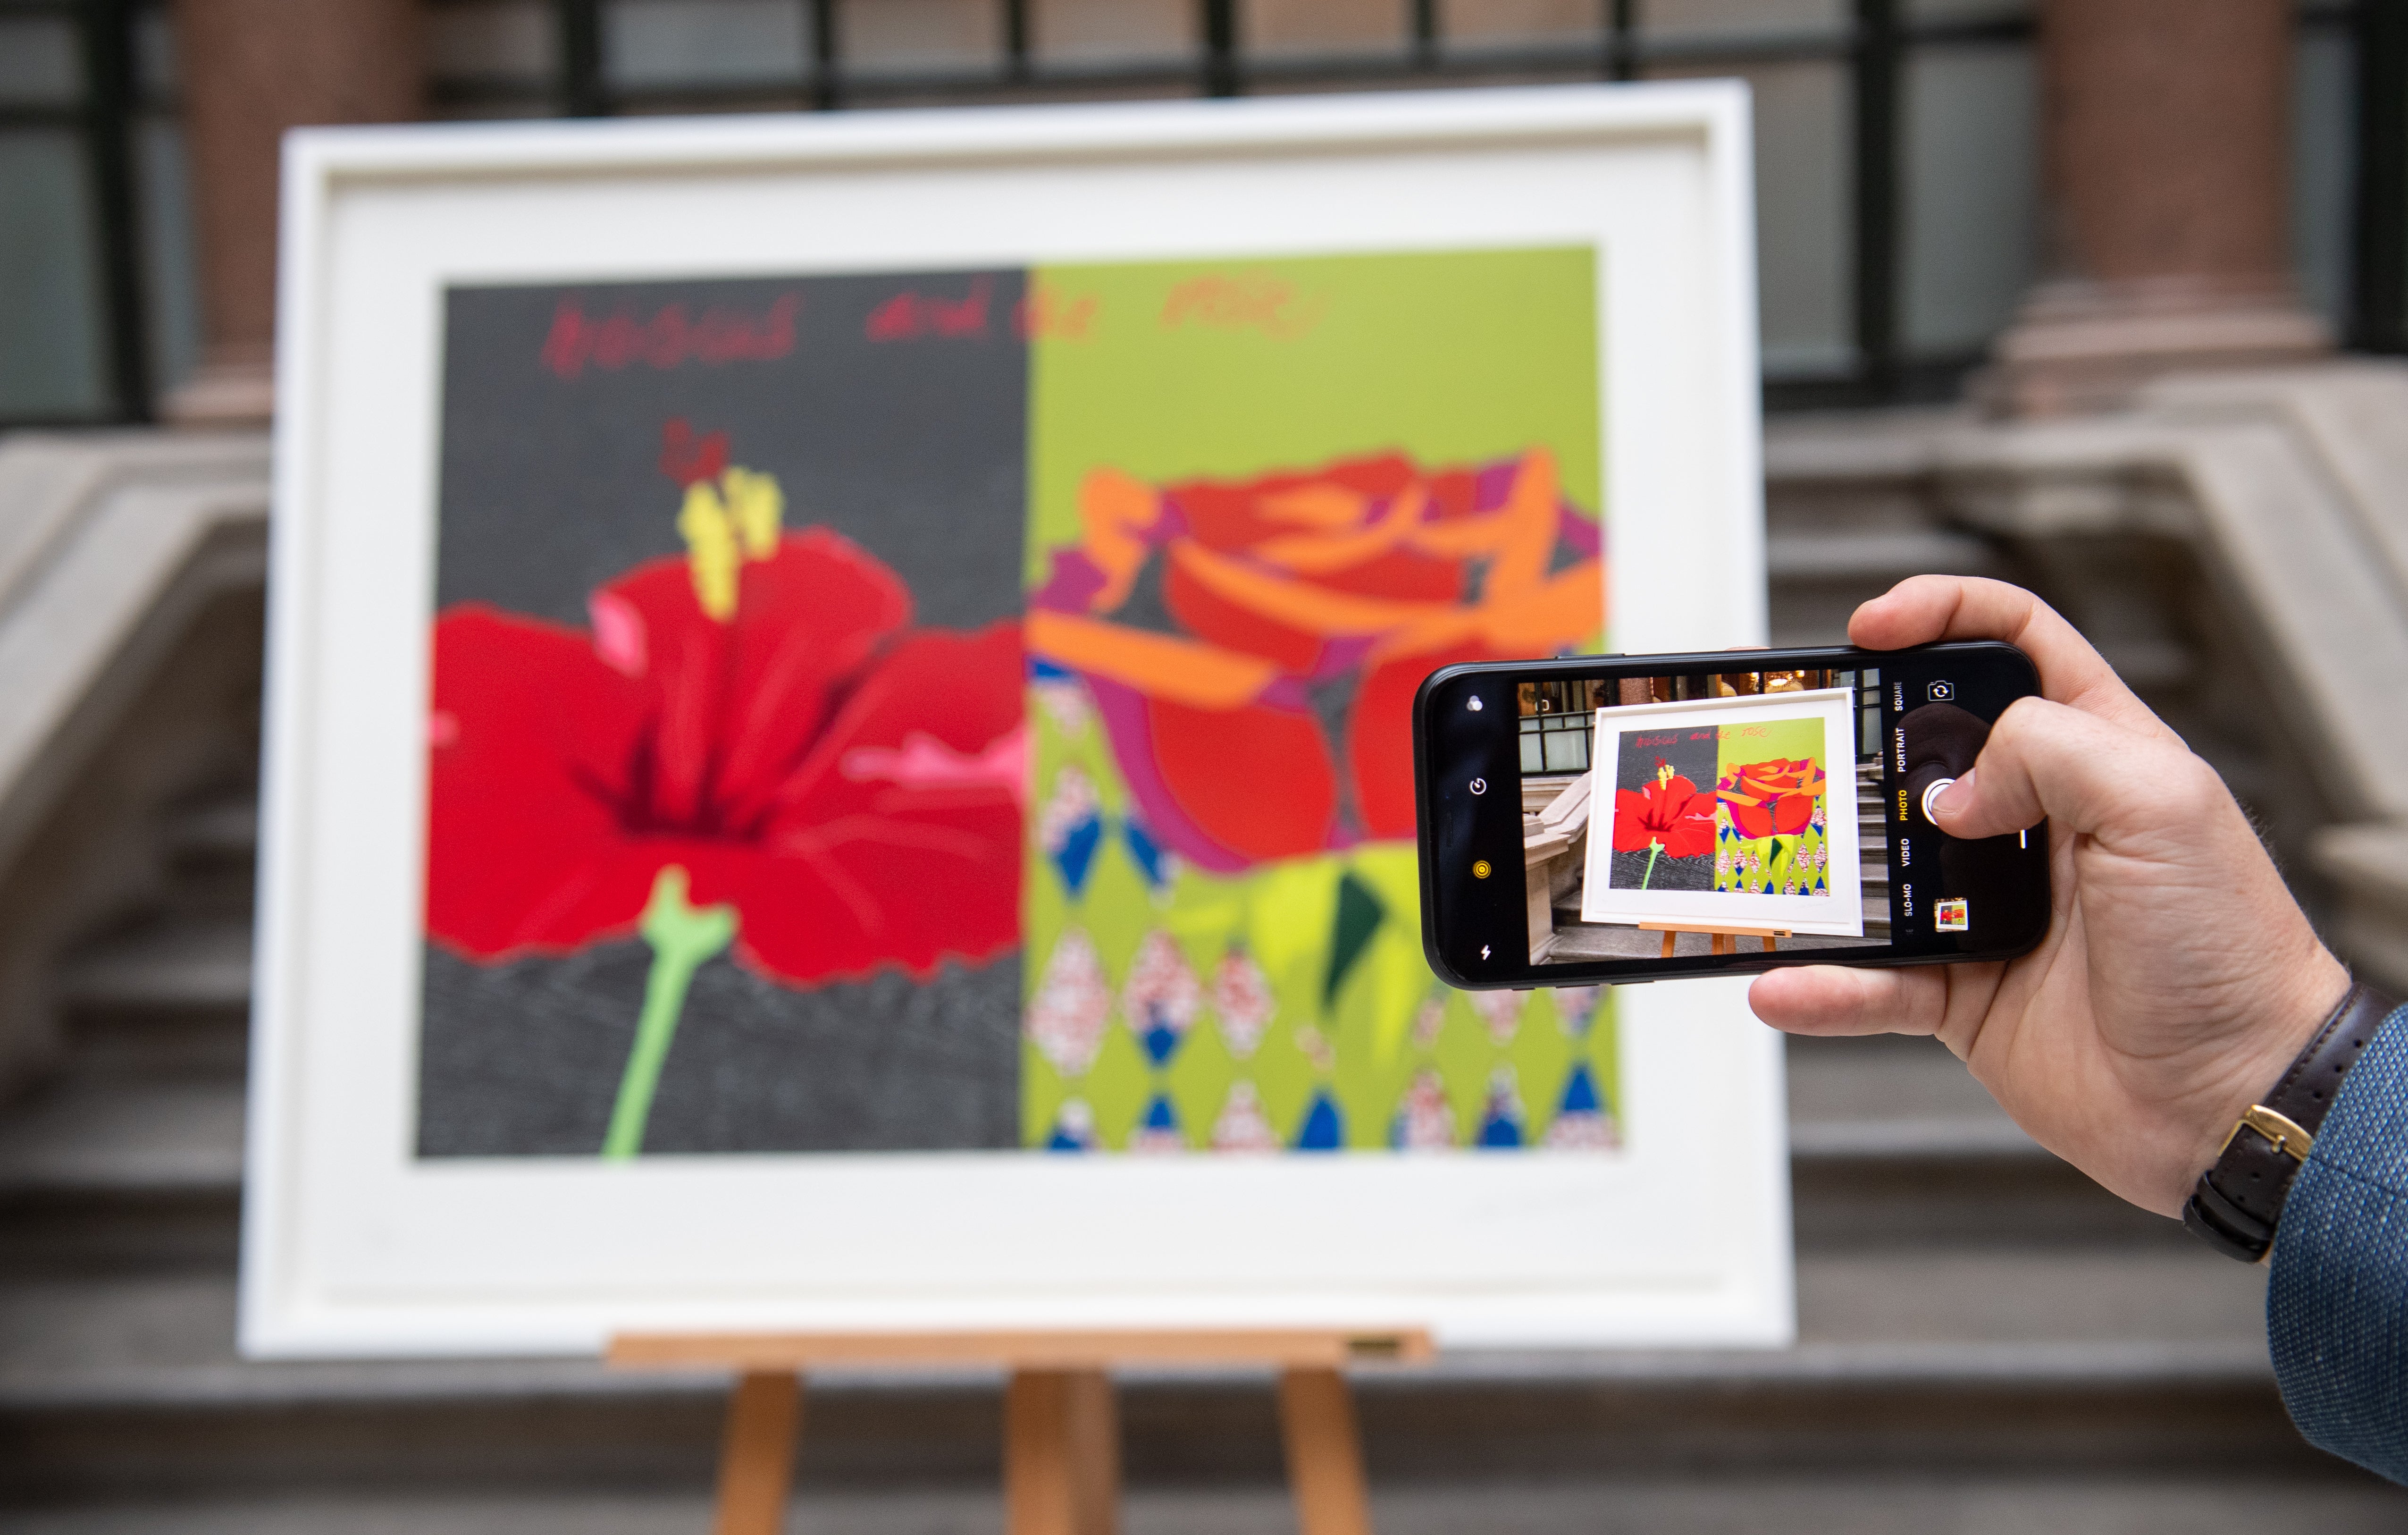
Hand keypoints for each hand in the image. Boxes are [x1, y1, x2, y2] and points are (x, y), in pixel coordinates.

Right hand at [1749, 576, 2350, 1216]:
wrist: (2231, 1100)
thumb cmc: (2231, 951)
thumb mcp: (2163, 806)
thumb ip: (2051, 749)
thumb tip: (1950, 789)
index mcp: (2097, 754)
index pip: (2013, 645)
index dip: (1941, 615)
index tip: (1872, 628)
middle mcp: (2037, 823)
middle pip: (1919, 752)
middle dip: (1853, 744)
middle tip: (1805, 752)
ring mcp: (1990, 908)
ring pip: (1876, 871)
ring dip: (1822, 874)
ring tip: (1777, 872)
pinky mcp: (1961, 992)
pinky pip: (1872, 981)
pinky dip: (1825, 986)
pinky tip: (1787, 983)